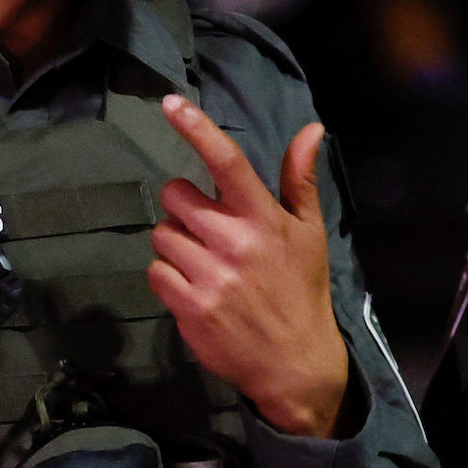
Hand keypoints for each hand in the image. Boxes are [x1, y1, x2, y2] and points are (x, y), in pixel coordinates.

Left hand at [148, 97, 352, 437]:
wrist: (295, 364)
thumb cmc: (301, 291)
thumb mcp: (310, 234)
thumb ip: (300, 180)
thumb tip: (311, 130)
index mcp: (265, 220)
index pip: (227, 162)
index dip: (196, 128)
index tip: (170, 103)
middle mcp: (235, 243)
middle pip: (175, 196)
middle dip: (184, 208)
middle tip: (208, 231)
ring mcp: (210, 277)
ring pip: (162, 236)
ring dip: (176, 245)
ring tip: (206, 265)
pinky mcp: (190, 307)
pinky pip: (156, 272)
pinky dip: (169, 278)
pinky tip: (196, 290)